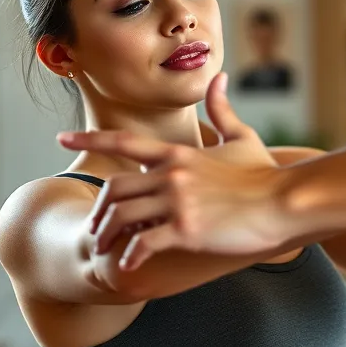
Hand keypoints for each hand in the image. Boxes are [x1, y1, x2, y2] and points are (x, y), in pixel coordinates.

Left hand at [58, 73, 290, 266]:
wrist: (284, 201)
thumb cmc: (265, 174)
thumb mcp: (242, 138)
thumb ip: (222, 111)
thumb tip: (220, 78)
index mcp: (178, 154)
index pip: (124, 141)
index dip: (89, 138)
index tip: (61, 138)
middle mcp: (171, 175)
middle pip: (114, 188)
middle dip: (98, 211)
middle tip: (95, 230)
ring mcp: (177, 202)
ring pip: (122, 215)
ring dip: (107, 236)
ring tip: (106, 252)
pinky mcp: (187, 229)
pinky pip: (144, 243)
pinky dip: (131, 256)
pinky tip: (128, 268)